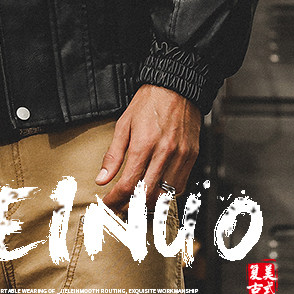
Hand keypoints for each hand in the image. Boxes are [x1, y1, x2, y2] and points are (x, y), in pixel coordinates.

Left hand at [95, 84, 201, 211]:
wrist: (177, 86)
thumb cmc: (149, 102)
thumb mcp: (124, 124)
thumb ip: (113, 155)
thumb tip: (102, 179)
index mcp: (145, 144)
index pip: (128, 185)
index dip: (115, 199)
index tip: (108, 203)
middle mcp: (165, 153)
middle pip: (146, 195)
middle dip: (130, 206)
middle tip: (119, 207)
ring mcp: (181, 156)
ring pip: (165, 195)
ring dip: (148, 204)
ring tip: (135, 202)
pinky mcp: (192, 156)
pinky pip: (180, 185)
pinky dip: (166, 194)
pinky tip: (156, 190)